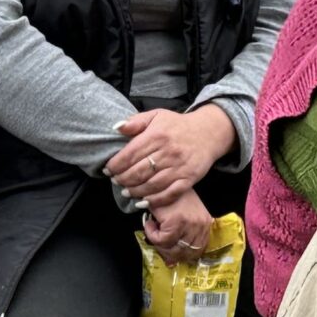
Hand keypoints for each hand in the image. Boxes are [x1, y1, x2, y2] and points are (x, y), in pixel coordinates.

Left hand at [106, 106, 235, 206]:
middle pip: (138, 172)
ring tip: (126, 191)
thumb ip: (136, 121)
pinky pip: (170, 193)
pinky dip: (155, 200)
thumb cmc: (178, 125)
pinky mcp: (189, 178)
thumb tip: (116, 128)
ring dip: (135, 191)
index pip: (130, 154)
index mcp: (157, 135)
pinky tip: (144, 201)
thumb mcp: (157, 115)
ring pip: (152, 185)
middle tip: (116, 181)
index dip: (115, 165)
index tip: (108, 170)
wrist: (209, 132)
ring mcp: (179, 167)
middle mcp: (168, 152)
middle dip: (122, 179)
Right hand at [142, 187, 213, 263]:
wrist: (162, 178)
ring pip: (172, 248)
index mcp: (206, 223)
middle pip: (184, 252)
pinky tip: (149, 222)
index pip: (196, 250)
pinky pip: (161, 240)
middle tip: (156, 242)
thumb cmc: (170, 195)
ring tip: (152, 229)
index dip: (181, 256)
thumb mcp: (182, 215)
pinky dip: (152, 234)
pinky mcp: (176, 222)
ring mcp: (190, 224)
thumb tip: (170, 262)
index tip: (168, 253)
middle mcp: (201, 224)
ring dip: (158, 243)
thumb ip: (180, 235)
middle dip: (167, 252)